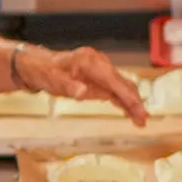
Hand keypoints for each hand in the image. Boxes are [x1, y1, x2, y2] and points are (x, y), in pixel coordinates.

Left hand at [15, 45, 148, 126]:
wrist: (37, 66)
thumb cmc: (45, 71)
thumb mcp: (53, 80)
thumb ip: (69, 87)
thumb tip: (82, 93)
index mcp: (90, 61)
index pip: (114, 79)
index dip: (127, 95)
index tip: (137, 108)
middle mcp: (98, 63)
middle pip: (122, 83)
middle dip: (134, 101)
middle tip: (144, 120)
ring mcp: (99, 71)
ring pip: (121, 87)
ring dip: (131, 103)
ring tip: (141, 121)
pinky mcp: (98, 79)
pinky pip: (114, 90)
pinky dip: (123, 101)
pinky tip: (130, 113)